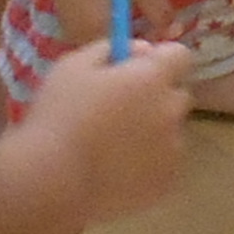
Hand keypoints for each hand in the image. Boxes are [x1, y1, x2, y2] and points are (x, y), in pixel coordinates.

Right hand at [22, 35, 193, 224]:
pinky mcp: (166, 184)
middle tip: (120, 110)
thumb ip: (111, 49)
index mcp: (152, 78)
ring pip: (171, 133)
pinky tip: (115, 170)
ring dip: (152, 132)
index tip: (137, 69)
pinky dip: (147, 165)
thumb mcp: (73, 66)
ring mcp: (172, 151)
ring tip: (111, 147)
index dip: (160, 60)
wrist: (52, 181)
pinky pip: (164, 165)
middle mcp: (171, 111)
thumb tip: (140, 51)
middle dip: (156, 97)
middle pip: (177, 95)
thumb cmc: (59, 116)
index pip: (180, 56)